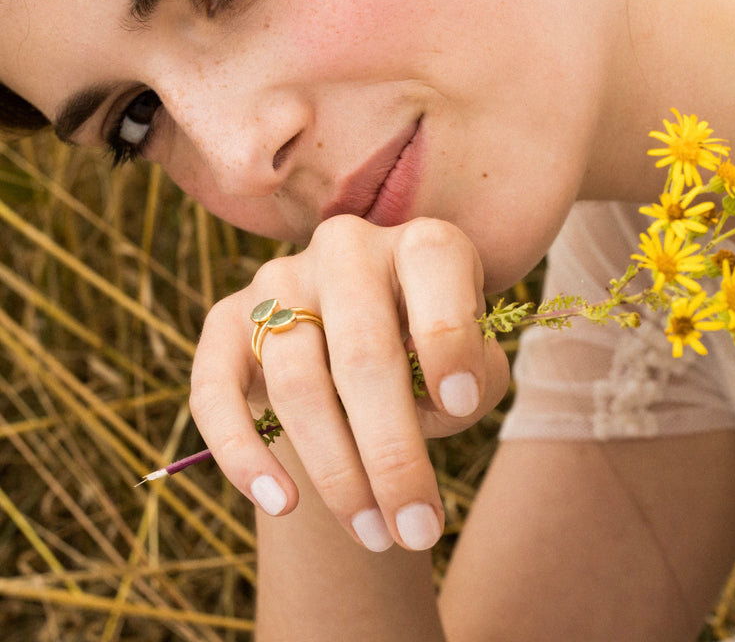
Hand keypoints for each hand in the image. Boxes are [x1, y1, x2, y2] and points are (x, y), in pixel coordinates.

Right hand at [189, 215, 509, 551]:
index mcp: (419, 246)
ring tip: (375, 535)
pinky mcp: (226, 321)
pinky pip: (215, 390)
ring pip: (297, 381)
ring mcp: (279, 281)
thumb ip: (473, 382)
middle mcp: (348, 249)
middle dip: (391, 452)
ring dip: (335, 472)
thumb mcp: (471, 365)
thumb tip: (433, 404)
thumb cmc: (428, 359)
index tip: (461, 408)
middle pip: (362, 350)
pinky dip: (243, 454)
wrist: (355, 345)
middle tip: (416, 530)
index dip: (448, 341)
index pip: (435, 269)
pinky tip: (281, 504)